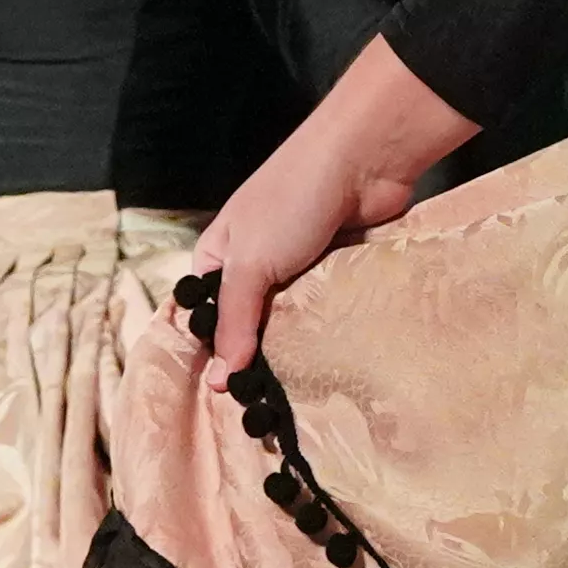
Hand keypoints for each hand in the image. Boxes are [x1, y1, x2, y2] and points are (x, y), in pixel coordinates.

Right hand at [195, 41, 472, 368]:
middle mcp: (254, 263)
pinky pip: (322, 313)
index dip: (210, 351)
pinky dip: (323, 332)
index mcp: (218, 254)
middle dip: (253, 356)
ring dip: (291, 347)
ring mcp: (296, 269)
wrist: (364, 161)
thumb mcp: (249, 263)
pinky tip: (327, 364)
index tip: (223, 395)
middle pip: (247, 323)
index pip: (203, 314)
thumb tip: (220, 380)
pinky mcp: (333, 272)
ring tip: (294, 395)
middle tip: (261, 406)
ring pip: (287, 322)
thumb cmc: (292, 200)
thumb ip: (234, 320)